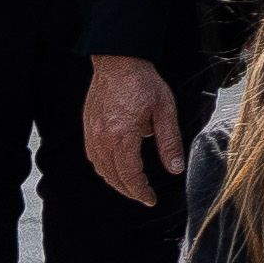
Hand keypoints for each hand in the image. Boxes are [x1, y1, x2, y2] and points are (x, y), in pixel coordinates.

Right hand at [86, 54, 185, 202]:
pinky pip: (93, 156)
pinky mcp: (88, 127)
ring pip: (100, 168)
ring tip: (131, 187)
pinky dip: (104, 168)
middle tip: (144, 197)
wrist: (119, 62)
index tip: (150, 200)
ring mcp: (92, 133)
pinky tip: (115, 169)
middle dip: (129, 191)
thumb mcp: (165, 111)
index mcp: (123, 136)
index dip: (140, 191)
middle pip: (113, 176)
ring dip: (115, 182)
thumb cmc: (143, 83)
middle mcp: (103, 138)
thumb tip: (175, 169)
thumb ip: (169, 142)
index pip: (129, 175)